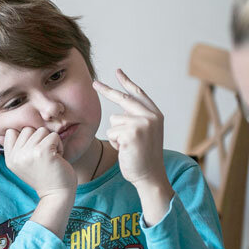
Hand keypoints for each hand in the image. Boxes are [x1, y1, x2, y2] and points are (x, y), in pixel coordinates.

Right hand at [0, 127, 76, 198]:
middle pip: (27, 129)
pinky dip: (59, 145)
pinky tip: (57, 157)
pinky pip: (53, 135)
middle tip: (44, 155)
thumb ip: (14, 150)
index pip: (11, 132)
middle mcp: (16, 156)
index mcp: (10, 159)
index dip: (25, 137)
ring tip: (50, 156)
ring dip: (50, 142)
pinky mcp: (43, 151)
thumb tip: (0, 135)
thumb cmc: (43, 178)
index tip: (33, 151)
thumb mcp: (23, 165)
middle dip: (39, 139)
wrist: (56, 195)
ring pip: (41, 130)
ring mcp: (29, 153)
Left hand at [94, 69, 172, 223]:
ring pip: (114, 121)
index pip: (138, 94)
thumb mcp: (144, 133)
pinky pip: (111, 133)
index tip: (117, 71)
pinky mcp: (131, 133)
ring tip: (127, 147)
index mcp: (155, 114)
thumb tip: (120, 108)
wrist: (150, 176)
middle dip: (106, 90)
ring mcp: (142, 124)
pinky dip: (114, 143)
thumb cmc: (143, 157)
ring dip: (115, 135)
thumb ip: (136, 118)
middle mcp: (151, 116)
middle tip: (93, 82)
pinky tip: (125, 151)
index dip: (127, 82)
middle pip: (123, 99)